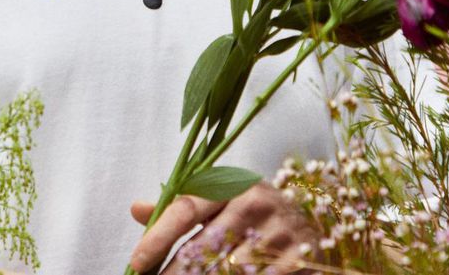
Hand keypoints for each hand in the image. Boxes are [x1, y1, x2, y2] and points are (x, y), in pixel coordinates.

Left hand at [129, 181, 323, 273]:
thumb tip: (135, 209)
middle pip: (203, 248)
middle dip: (175, 273)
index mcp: (231, 183)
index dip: (158, 237)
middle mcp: (254, 204)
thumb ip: (180, 206)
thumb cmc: (253, 210)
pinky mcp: (297, 261)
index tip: (136, 262)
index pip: (187, 209)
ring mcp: (277, 234)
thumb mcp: (220, 198)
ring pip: (226, 272)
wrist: (312, 220)